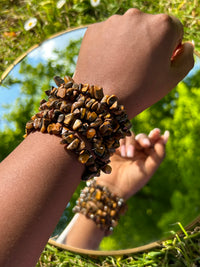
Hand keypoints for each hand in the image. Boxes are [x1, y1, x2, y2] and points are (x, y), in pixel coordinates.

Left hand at [73, 9, 193, 117]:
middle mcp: (137, 16)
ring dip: (129, 43)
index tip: (158, 64)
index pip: (174, 30)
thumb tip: (186, 45)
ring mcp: (113, 22)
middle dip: (149, 43)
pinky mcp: (94, 30)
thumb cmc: (139, 91)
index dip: (169, 48)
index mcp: (163, 25)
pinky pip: (108, 35)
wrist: (101, 102)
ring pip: (128, 30)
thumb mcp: (172, 79)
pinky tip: (109, 64)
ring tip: (122, 68)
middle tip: (139, 68)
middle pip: (150, 27)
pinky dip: (110, 46)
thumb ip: (186, 58)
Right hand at [96, 128, 168, 199]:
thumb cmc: (132, 181)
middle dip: (145, 139)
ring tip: (129, 156)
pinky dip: (123, 143)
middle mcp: (137, 152)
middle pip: (143, 138)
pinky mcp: (114, 147)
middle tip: (146, 144)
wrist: (112, 187)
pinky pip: (121, 137)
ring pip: (132, 136)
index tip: (158, 132)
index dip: (156, 136)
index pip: (153, 143)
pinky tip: (122, 154)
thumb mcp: (149, 169)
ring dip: (132, 144)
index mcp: (147, 158)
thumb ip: (159, 154)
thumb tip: (164, 137)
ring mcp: (125, 149)